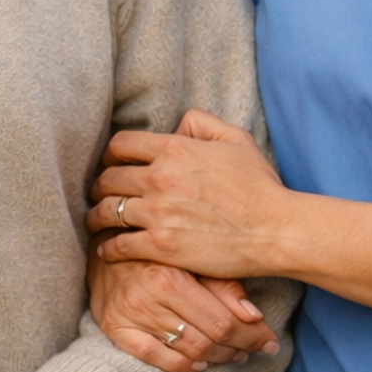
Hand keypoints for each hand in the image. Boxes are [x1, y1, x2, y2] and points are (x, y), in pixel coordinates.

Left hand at [87, 110, 288, 280]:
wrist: (274, 230)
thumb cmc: (259, 185)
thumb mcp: (235, 138)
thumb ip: (200, 122)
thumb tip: (175, 126)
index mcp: (174, 149)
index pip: (120, 145)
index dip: (111, 155)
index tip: (111, 165)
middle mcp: (159, 178)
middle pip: (107, 178)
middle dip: (99, 186)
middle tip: (98, 194)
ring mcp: (158, 214)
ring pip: (106, 211)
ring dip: (96, 216)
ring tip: (97, 221)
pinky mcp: (161, 247)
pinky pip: (118, 245)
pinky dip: (108, 247)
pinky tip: (108, 249)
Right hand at [89, 256, 278, 371]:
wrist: (104, 242)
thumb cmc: (158, 247)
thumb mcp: (192, 255)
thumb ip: (222, 284)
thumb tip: (253, 316)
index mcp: (170, 276)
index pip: (222, 320)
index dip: (252, 335)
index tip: (270, 340)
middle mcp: (148, 299)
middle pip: (208, 339)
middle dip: (240, 347)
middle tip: (258, 348)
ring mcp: (129, 317)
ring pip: (187, 351)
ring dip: (218, 357)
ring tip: (235, 353)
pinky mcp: (114, 329)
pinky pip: (154, 359)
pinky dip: (182, 366)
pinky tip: (199, 364)